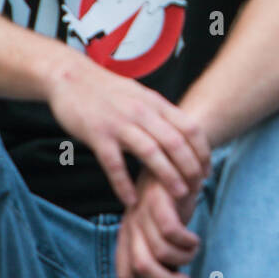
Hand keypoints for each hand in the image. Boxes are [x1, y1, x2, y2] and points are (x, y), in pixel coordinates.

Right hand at [45, 53, 210, 207]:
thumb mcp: (141, 95)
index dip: (202, 151)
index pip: (189, 127)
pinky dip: (123, 184)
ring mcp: (119, 123)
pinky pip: (114, 164)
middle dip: (190, 167)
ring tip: (178, 195)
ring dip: (167, 176)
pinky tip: (131, 200)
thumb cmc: (108, 90)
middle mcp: (141, 112)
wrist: (70, 77)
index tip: (208, 170)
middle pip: (175, 142)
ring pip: (151, 152)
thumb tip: (183, 133)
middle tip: (198, 188)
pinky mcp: (97, 135)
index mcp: (155, 103)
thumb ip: (160, 114)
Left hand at [116, 172, 200, 277]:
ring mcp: (142, 211)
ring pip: (160, 251)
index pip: (125, 272)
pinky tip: (193, 238)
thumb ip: (160, 255)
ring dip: (183, 258)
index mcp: (129, 235)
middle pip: (141, 268)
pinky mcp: (158, 198)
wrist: (180, 159)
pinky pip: (170, 230)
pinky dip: (186, 242)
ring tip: (193, 249)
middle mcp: (132, 225)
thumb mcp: (164, 230)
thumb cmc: (175, 201)